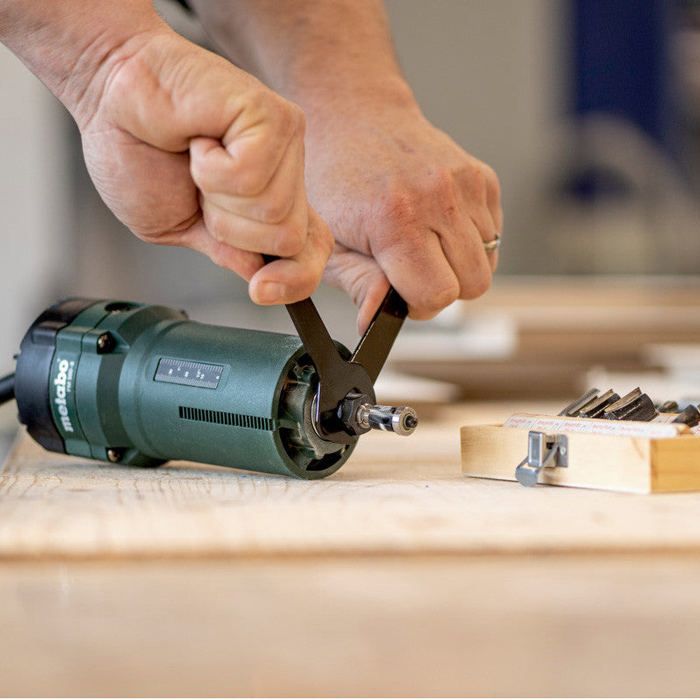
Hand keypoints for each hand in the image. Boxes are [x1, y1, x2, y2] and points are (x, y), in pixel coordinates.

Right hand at [76, 27, 332, 304]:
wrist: (107, 91)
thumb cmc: (136, 150)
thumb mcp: (177, 226)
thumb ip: (224, 252)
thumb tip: (262, 275)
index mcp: (268, 202)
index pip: (311, 251)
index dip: (296, 280)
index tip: (260, 290)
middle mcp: (285, 175)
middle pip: (290, 241)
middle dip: (232, 231)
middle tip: (200, 189)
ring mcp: (285, 146)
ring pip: (274, 213)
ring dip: (216, 197)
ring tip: (196, 158)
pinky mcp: (274, 118)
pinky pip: (252, 177)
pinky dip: (210, 168)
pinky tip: (199, 139)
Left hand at [304, 97, 501, 330]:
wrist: (355, 117)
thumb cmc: (334, 181)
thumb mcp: (329, 242)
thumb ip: (360, 285)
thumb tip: (377, 322)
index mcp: (395, 218)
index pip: (438, 295)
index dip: (418, 305)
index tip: (400, 293)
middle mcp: (438, 198)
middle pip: (474, 285)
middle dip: (443, 289)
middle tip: (412, 272)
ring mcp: (466, 184)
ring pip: (487, 262)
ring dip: (458, 266)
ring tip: (423, 245)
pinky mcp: (483, 177)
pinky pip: (493, 235)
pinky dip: (470, 241)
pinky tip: (437, 225)